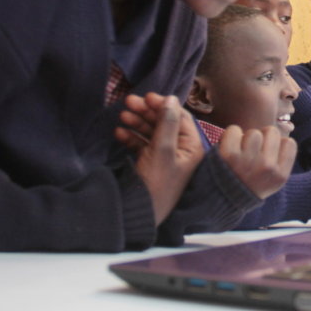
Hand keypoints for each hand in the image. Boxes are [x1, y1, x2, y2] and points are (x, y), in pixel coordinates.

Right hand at [115, 94, 204, 224]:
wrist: (140, 213)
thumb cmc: (156, 183)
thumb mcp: (162, 151)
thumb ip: (167, 123)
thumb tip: (172, 98)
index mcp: (191, 147)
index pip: (180, 117)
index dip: (164, 104)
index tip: (146, 96)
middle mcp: (181, 151)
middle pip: (165, 123)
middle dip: (147, 112)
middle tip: (128, 102)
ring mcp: (165, 158)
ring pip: (152, 132)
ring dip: (137, 122)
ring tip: (122, 115)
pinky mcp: (151, 164)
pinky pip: (142, 145)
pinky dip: (131, 137)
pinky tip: (119, 133)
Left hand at [218, 125, 295, 199]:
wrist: (221, 202)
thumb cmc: (248, 187)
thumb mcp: (272, 182)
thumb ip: (280, 161)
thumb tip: (279, 136)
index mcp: (280, 175)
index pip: (289, 143)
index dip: (277, 143)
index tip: (268, 151)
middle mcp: (267, 167)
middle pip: (272, 132)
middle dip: (262, 137)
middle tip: (253, 150)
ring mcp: (249, 161)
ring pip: (254, 132)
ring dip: (246, 137)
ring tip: (240, 150)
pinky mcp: (229, 155)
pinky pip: (234, 130)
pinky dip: (230, 135)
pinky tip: (229, 146)